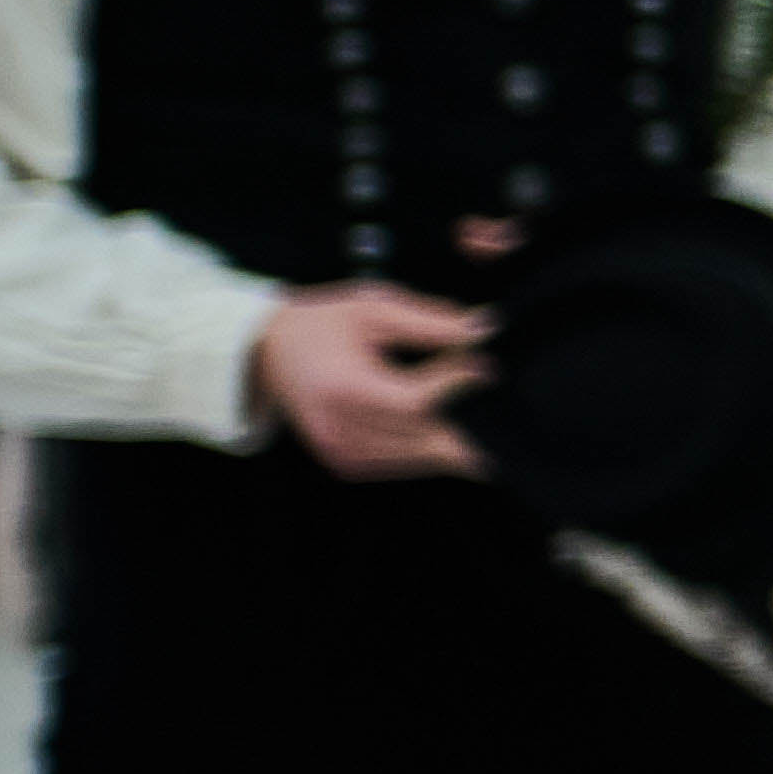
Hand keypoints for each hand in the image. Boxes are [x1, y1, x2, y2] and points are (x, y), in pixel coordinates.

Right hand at [245, 281, 493, 478]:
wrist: (270, 353)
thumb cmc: (324, 324)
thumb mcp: (372, 307)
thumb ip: (428, 321)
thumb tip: (484, 328)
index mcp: (342, 388)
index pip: (413, 402)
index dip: (456, 386)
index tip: (485, 366)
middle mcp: (338, 429)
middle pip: (421, 437)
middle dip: (467, 421)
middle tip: (502, 406)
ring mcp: (340, 452)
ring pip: (417, 457)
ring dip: (454, 441)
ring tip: (482, 418)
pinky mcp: (345, 465)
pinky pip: (401, 466)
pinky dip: (428, 450)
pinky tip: (450, 432)